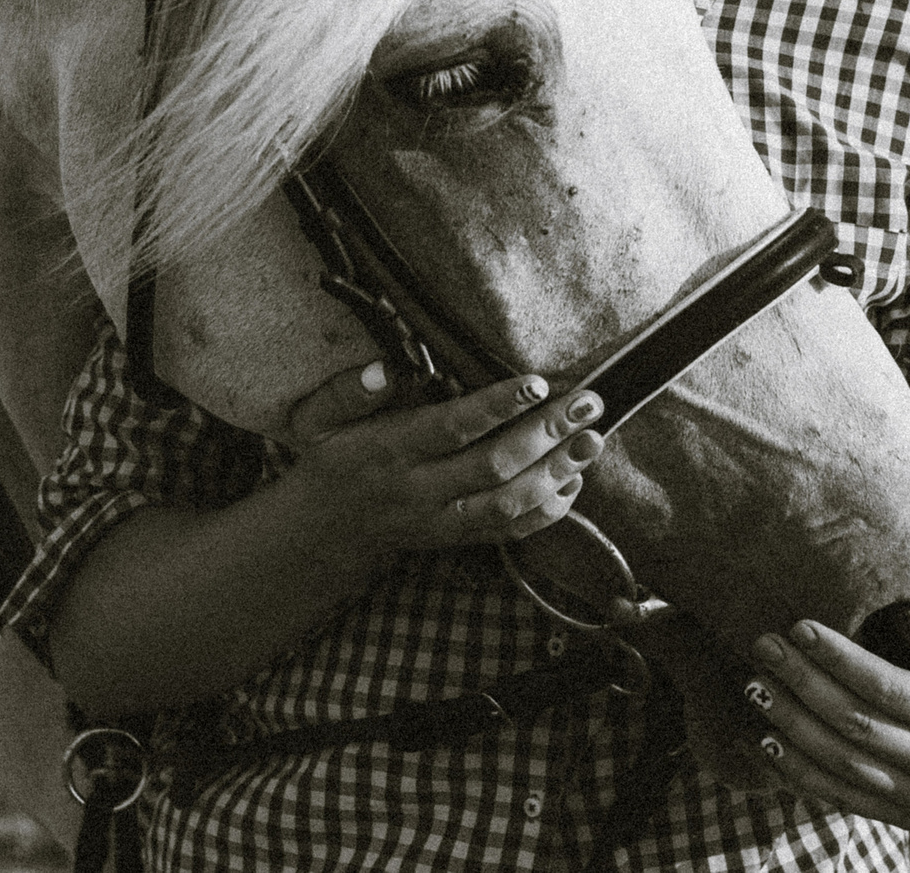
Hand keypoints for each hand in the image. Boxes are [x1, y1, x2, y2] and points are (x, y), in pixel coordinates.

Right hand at [284, 363, 604, 566]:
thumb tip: (385, 369)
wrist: (321, 534)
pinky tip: (575, 482)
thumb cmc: (328, 461)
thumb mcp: (316, 420)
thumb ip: (348, 391)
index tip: (536, 382)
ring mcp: (440, 521)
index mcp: (388, 452)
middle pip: (492, 466)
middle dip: (546, 435)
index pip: (450, 428)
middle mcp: (419, 490)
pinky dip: (546, 512)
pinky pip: (507, 533)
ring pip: (507, 505)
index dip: (496, 406)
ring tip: (592, 441)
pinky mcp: (456, 540)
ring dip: (557, 474)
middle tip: (589, 404)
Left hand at [739, 608, 909, 827]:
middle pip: (856, 728)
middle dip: (802, 685)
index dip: (841, 660)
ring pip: (842, 767)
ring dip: (790, 728)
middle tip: (762, 646)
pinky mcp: (908, 818)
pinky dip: (800, 775)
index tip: (802, 626)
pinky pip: (844, 800)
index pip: (890, 691)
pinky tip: (767, 742)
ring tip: (753, 686)